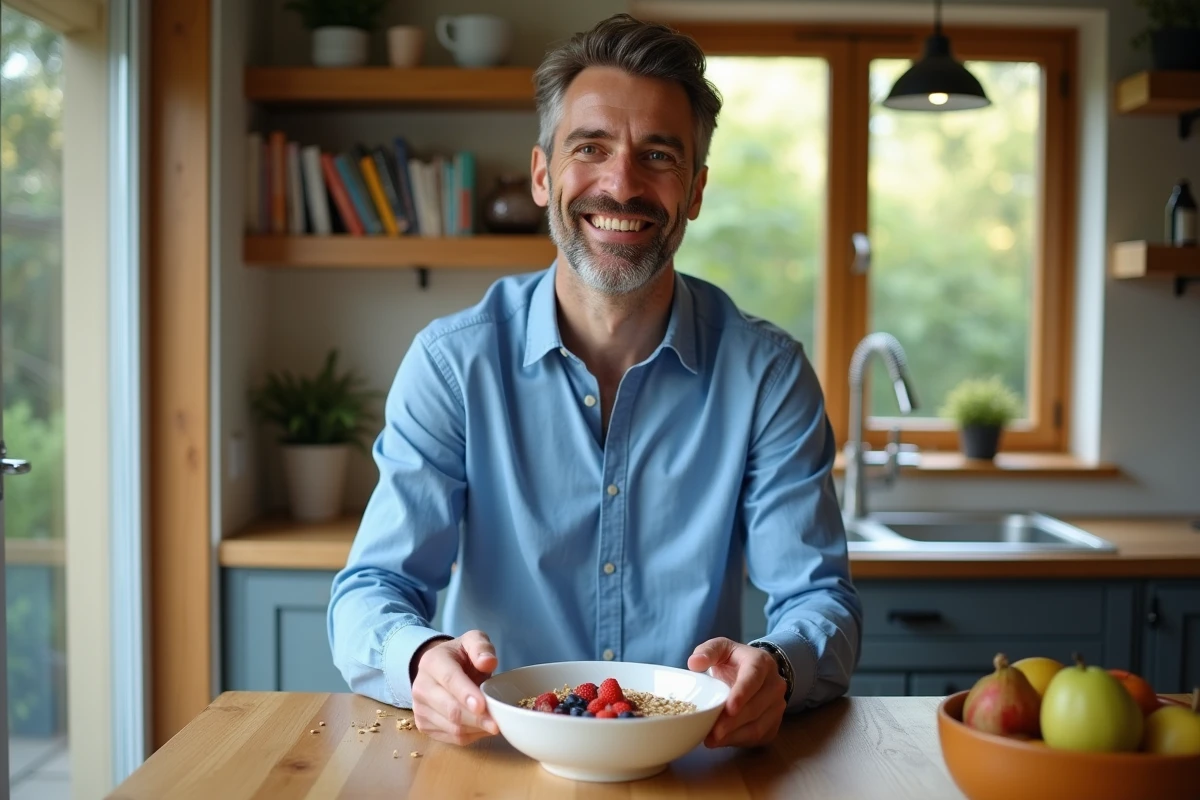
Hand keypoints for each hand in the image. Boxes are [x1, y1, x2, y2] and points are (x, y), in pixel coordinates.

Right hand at [411, 630, 499, 745]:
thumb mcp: (473, 641)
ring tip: (495, 724)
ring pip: (452, 727)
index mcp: (432, 662)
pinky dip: (471, 736)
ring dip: (476, 729)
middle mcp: (421, 686)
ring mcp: (420, 708)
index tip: (483, 706)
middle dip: (476, 719)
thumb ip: (481, 647)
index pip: (449, 680)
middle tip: (498, 723)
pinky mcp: (424, 725)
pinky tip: (483, 728)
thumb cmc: (460, 655)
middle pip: (450, 709)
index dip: (466, 694)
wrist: (440, 669)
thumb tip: (488, 662)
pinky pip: (451, 738)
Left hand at [687, 637, 786, 747]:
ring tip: (713, 740)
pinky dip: (739, 741)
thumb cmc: (734, 660)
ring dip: (735, 736)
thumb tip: (694, 663)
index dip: (742, 694)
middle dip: (733, 722)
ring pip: (758, 726)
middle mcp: (775, 685)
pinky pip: (759, 736)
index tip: (729, 709)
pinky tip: (723, 741)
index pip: (753, 679)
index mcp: (762, 663)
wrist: (755, 672)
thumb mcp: (721, 649)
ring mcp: (777, 705)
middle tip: (713, 732)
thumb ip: (707, 652)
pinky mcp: (774, 723)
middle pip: (755, 707)